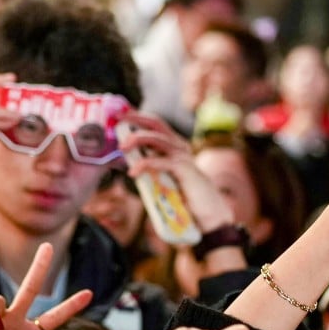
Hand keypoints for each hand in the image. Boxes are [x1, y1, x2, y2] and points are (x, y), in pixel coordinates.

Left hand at [119, 111, 234, 232]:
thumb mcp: (166, 179)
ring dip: (137, 139)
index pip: (156, 124)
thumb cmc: (187, 200)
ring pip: (157, 138)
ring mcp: (183, 157)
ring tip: (123, 147)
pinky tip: (133, 172)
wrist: (209, 215)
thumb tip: (131, 164)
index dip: (139, 117)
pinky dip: (144, 164)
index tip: (121, 114)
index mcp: (176, 147)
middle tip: (119, 119)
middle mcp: (181, 147)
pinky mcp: (184, 169)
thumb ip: (153, 169)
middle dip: (136, 118)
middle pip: (157, 123)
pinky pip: (160, 161)